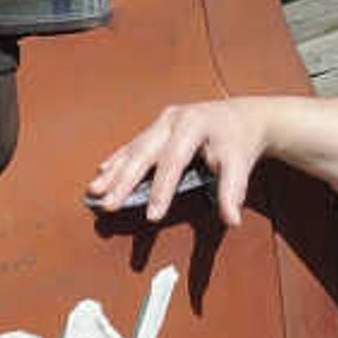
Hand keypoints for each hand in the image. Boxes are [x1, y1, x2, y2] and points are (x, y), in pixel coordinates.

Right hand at [86, 98, 267, 225]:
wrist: (242, 116)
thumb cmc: (239, 143)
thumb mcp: (240, 165)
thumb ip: (233, 192)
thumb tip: (232, 222)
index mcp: (194, 124)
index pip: (174, 161)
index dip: (162, 190)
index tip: (152, 216)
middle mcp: (173, 119)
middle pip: (145, 153)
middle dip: (124, 181)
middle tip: (108, 205)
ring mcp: (162, 121)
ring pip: (134, 149)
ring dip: (114, 172)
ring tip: (95, 192)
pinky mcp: (156, 127)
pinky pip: (133, 145)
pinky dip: (118, 161)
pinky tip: (102, 173)